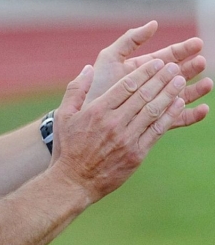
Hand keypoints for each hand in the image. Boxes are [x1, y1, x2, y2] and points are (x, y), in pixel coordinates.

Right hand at [52, 58, 189, 202]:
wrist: (74, 181)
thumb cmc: (68, 147)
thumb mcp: (64, 115)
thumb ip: (76, 90)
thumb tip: (88, 69)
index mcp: (97, 110)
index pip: (126, 85)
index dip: (144, 72)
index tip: (157, 63)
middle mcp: (114, 123)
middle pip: (143, 95)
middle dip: (161, 79)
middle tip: (174, 67)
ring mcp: (126, 139)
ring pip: (153, 111)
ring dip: (169, 94)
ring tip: (180, 82)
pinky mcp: (136, 154)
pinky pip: (156, 132)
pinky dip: (169, 117)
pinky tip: (178, 106)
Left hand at [86, 21, 211, 127]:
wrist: (86, 118)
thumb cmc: (96, 87)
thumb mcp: (110, 58)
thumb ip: (130, 40)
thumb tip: (155, 24)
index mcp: (141, 70)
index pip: (166, 57)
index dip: (182, 50)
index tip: (197, 44)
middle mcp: (149, 86)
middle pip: (176, 75)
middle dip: (191, 68)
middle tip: (202, 62)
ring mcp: (152, 105)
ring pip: (180, 96)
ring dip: (195, 90)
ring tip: (208, 84)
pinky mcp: (154, 125)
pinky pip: (176, 120)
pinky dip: (191, 115)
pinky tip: (204, 110)